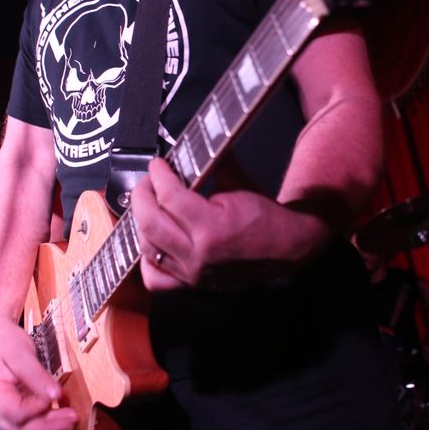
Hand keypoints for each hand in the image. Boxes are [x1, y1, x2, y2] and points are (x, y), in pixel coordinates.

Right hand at [0, 317, 77, 429]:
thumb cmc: (2, 341)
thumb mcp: (21, 354)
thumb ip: (37, 376)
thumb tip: (55, 395)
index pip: (15, 411)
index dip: (37, 408)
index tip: (55, 397)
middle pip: (20, 426)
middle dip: (48, 426)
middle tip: (71, 420)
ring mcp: (1, 409)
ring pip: (24, 426)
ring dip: (48, 427)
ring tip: (70, 422)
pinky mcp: (11, 406)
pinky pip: (27, 418)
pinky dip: (44, 420)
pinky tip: (60, 418)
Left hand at [132, 158, 314, 290]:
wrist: (288, 248)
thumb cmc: (267, 218)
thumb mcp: (240, 184)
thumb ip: (213, 164)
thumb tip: (191, 146)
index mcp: (213, 228)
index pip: (170, 198)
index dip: (158, 176)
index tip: (157, 165)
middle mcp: (199, 255)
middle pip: (150, 223)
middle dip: (142, 196)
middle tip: (147, 181)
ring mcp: (193, 273)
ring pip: (147, 247)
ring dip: (141, 221)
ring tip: (147, 204)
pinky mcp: (192, 283)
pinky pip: (156, 278)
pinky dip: (146, 258)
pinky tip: (151, 240)